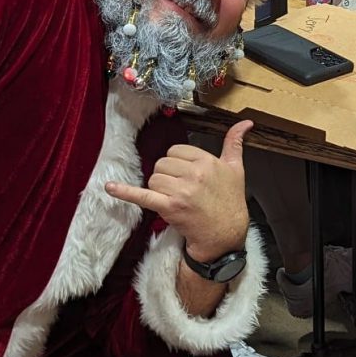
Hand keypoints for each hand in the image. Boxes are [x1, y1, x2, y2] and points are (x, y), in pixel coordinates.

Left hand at [105, 120, 251, 261]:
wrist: (226, 234)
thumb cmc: (230, 201)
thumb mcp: (236, 169)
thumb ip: (235, 143)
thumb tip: (246, 122)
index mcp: (207, 161)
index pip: (177, 151)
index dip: (178, 163)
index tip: (187, 176)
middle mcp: (194, 174)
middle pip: (163, 163)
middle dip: (168, 175)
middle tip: (181, 189)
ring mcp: (180, 192)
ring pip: (154, 178)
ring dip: (159, 188)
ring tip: (174, 199)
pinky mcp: (169, 208)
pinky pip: (142, 196)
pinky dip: (124, 192)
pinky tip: (109, 187)